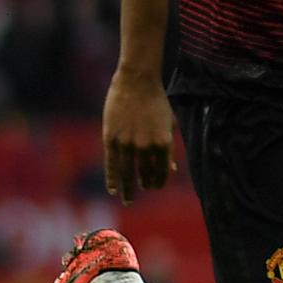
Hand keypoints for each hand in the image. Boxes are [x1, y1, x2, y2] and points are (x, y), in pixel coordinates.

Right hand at [103, 69, 175, 202]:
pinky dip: (112, 179)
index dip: (158, 182)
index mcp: (164, 142)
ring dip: (128, 189)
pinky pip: (111, 164)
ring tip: (128, 201)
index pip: (162, 171)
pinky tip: (113, 190)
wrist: (137, 81)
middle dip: (143, 186)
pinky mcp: (111, 138)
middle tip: (138, 196)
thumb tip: (171, 170)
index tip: (154, 187)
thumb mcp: (169, 124)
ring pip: (127, 173)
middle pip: (145, 174)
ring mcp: (127, 143)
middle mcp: (146, 146)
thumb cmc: (156, 102)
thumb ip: (169, 148)